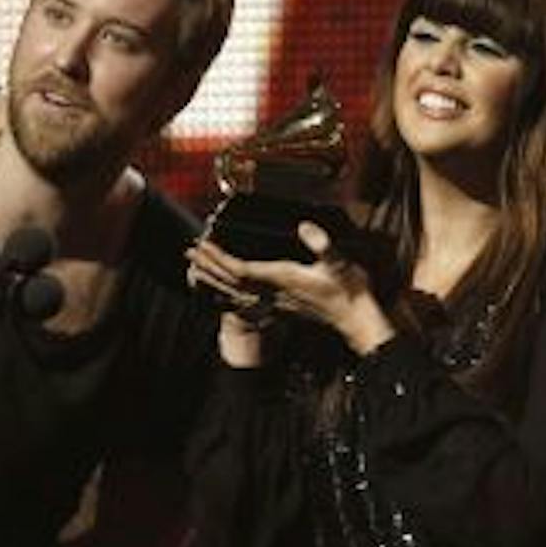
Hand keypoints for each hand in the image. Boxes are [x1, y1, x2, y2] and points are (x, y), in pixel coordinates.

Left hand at [186, 224, 396, 356]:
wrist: (355, 320)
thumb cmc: (349, 291)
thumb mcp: (339, 262)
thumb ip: (321, 244)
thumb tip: (305, 226)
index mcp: (283, 278)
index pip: (241, 269)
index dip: (219, 257)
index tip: (204, 245)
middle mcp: (274, 292)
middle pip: (231, 280)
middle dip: (209, 265)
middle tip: (189, 252)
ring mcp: (275, 302)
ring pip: (234, 292)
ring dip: (214, 279)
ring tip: (195, 269)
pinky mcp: (280, 308)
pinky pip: (245, 302)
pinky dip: (228, 295)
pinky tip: (220, 293)